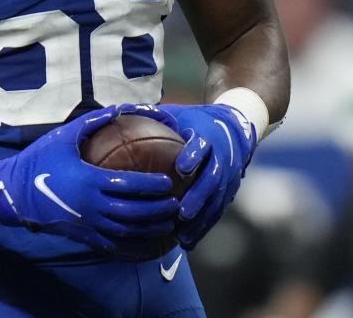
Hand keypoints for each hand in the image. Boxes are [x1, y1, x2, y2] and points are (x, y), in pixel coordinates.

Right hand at [0, 103, 180, 255]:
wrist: (14, 192)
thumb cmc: (39, 161)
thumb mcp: (63, 136)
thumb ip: (92, 123)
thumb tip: (118, 108)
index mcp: (89, 180)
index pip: (130, 185)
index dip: (153, 186)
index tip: (168, 182)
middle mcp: (92, 205)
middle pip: (134, 212)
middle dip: (159, 210)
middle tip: (176, 204)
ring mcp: (88, 223)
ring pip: (127, 231)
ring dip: (151, 229)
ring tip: (168, 224)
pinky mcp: (83, 236)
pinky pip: (113, 245)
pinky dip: (133, 245)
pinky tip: (147, 242)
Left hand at [156, 103, 256, 248]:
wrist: (235, 126)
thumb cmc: (195, 119)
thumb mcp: (179, 113)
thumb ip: (154, 116)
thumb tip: (117, 111)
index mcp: (207, 136)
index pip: (203, 145)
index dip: (194, 155)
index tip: (182, 167)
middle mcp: (221, 158)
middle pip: (213, 179)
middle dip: (199, 197)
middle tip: (182, 213)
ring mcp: (228, 176)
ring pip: (217, 201)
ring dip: (202, 220)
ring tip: (184, 237)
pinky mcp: (230, 190)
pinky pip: (217, 211)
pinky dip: (204, 226)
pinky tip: (189, 240)